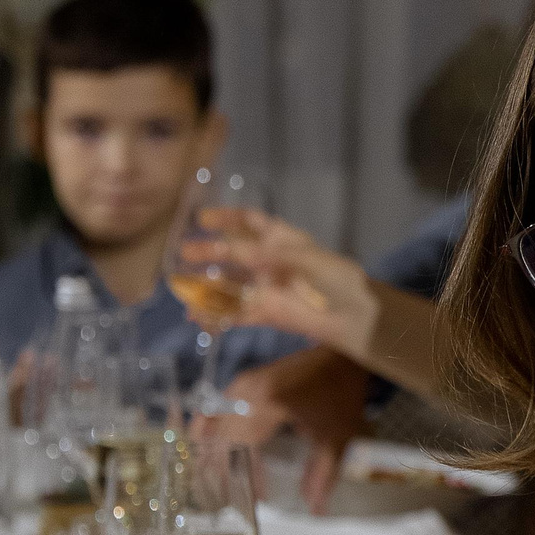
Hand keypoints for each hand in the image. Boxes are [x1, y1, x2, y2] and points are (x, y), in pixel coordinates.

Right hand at [186, 207, 376, 351]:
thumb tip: (230, 249)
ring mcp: (264, 288)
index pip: (249, 221)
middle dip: (208, 252)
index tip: (202, 217)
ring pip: (228, 285)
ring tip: (181, 288)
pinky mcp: (264, 312)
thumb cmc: (335, 278)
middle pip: (231, 253)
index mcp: (280, 240)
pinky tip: (197, 318)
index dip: (227, 217)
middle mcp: (268, 261)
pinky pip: (234, 313)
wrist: (352, 314)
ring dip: (205, 287)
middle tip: (184, 252)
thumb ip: (266, 252)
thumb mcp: (303, 257)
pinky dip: (215, 316)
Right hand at [201, 347, 368, 511]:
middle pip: (220, 437)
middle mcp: (246, 392)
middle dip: (219, 469)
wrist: (341, 354)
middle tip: (221, 496)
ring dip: (210, 451)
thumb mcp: (337, 436)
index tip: (252, 499)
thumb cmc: (341, 393)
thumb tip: (314, 508)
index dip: (244, 476)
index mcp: (267, 404)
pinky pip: (216, 408)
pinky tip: (207, 449)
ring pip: (212, 422)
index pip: (242, 448)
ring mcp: (242, 384)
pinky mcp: (243, 381)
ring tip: (211, 478)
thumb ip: (323, 473)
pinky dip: (210, 430)